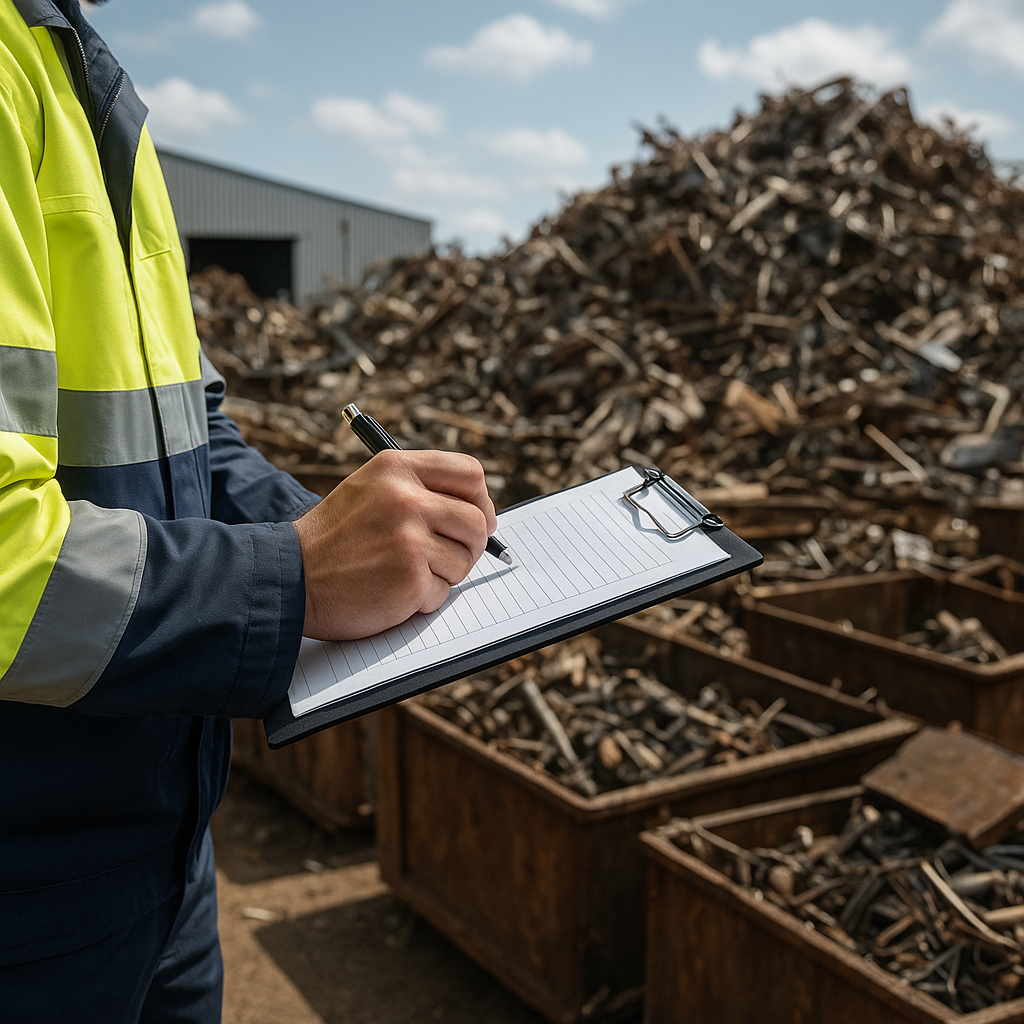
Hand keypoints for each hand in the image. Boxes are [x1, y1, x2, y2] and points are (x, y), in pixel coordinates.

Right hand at [293, 449, 496, 640]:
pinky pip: (443, 591)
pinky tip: (392, 590)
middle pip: (477, 520)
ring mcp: (408, 538)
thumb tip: (479, 511)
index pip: (470, 473)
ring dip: (444, 574)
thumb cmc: (334, 538)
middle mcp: (405, 498)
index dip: (480, 500)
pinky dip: (424, 599)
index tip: (476, 517)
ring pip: (464, 559)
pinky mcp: (410, 578)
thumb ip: (420, 489)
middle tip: (447, 556)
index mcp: (396, 468)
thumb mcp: (370, 490)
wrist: (290, 577)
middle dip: (470, 545)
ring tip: (405, 572)